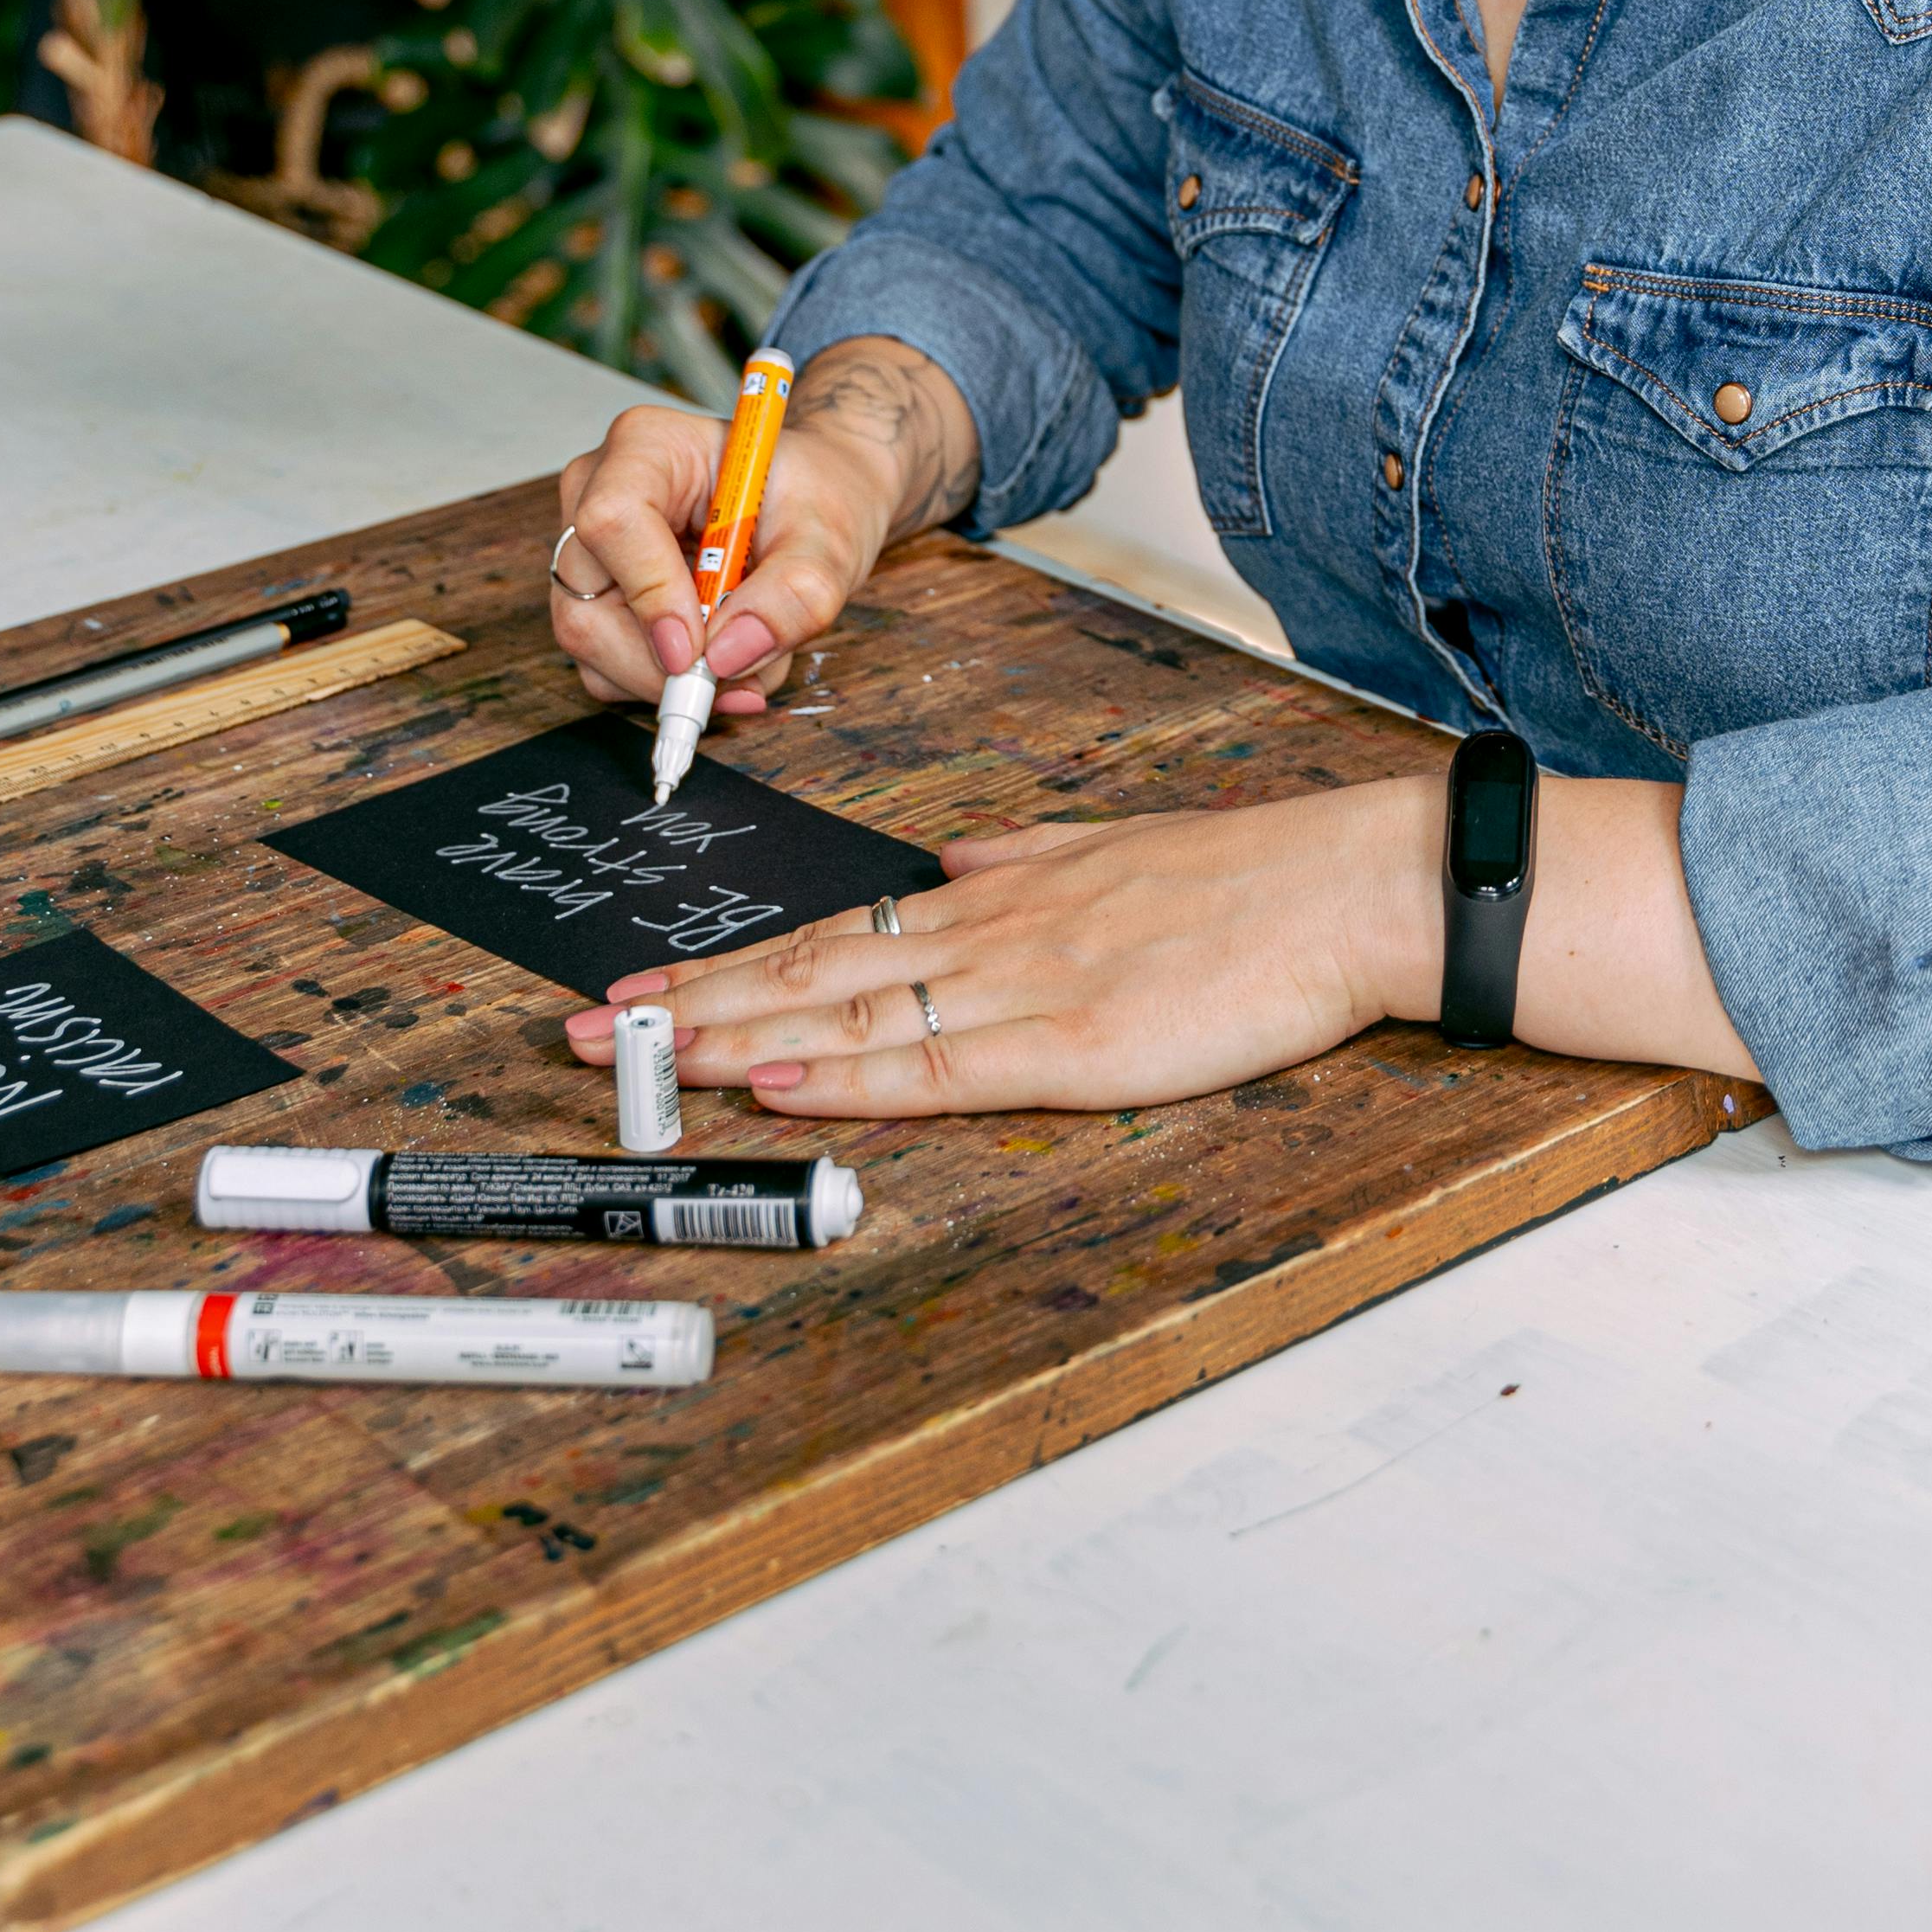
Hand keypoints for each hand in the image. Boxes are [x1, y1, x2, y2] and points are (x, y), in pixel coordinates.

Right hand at [547, 340, 971, 713]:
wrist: (815, 504)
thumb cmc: (816, 498)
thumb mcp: (829, 540)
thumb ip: (794, 594)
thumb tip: (729, 655)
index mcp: (648, 447)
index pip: (612, 521)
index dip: (649, 594)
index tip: (698, 651)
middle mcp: (600, 492)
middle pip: (585, 603)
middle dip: (661, 664)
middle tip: (739, 683)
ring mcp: (591, 550)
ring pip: (591, 645)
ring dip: (671, 678)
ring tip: (749, 662)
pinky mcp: (597, 597)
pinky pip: (607, 665)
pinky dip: (666, 681)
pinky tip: (723, 661)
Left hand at [562, 777, 1443, 1116]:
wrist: (1344, 888)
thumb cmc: (1247, 882)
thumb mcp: (1113, 850)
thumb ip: (1025, 863)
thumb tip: (950, 867)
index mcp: (999, 898)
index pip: (834, 938)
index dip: (730, 967)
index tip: (644, 988)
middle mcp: (990, 937)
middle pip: (810, 976)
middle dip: (691, 1010)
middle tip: (586, 1034)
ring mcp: (1026, 988)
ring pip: (850, 1016)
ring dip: (736, 1042)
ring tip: (642, 1060)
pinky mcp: (1073, 1044)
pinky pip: (938, 1066)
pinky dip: (847, 1076)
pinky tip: (780, 1081)